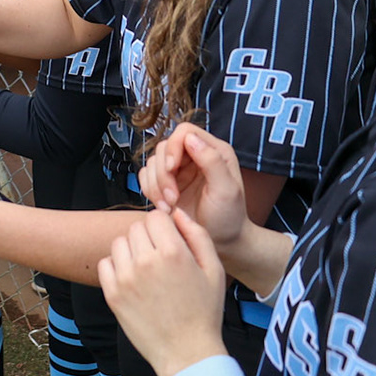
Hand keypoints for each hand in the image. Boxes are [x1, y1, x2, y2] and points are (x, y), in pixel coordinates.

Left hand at [97, 209, 229, 375]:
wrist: (186, 352)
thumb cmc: (203, 312)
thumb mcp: (214, 270)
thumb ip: (197, 235)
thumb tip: (177, 213)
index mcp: (173, 252)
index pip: (155, 216)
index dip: (163, 227)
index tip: (169, 241)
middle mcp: (146, 261)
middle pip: (136, 228)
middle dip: (148, 237)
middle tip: (159, 258)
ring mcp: (126, 278)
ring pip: (119, 243)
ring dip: (131, 250)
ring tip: (146, 269)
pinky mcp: (112, 294)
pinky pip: (105, 263)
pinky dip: (116, 267)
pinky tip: (132, 280)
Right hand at [139, 126, 248, 255]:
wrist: (222, 243)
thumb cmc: (229, 218)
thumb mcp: (226, 190)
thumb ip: (212, 161)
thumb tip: (191, 139)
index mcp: (214, 151)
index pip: (184, 132)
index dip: (173, 147)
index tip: (172, 168)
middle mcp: (195, 156)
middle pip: (164, 148)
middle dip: (163, 174)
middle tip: (172, 197)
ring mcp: (179, 170)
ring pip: (153, 163)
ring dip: (156, 185)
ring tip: (170, 206)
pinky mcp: (167, 184)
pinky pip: (146, 177)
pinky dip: (149, 191)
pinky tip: (164, 207)